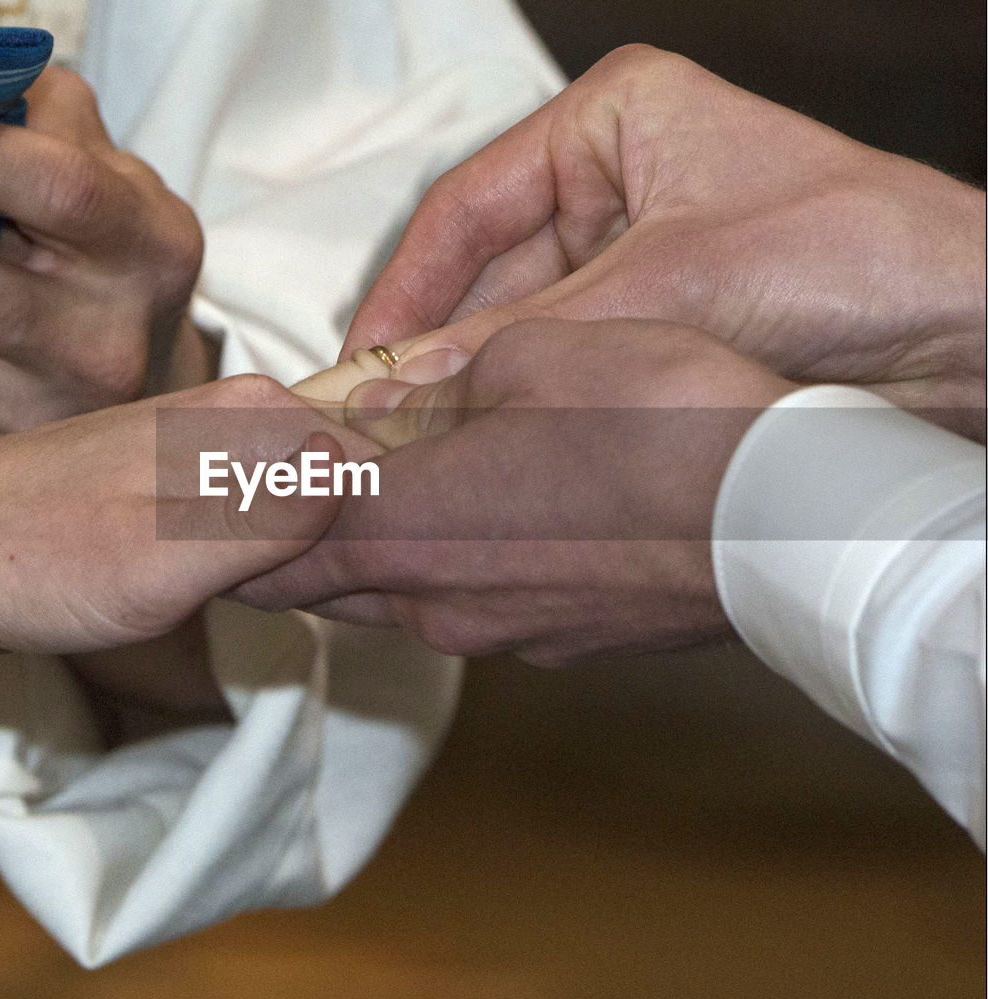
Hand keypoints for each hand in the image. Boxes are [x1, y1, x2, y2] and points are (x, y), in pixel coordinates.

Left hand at [0, 373, 354, 900]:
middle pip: (352, 481)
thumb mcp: (161, 559)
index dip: (393, 535)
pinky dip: (274, 556)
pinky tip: (242, 590)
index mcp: (254, 411)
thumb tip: (360, 483)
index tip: (372, 594)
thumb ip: (268, 521)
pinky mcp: (190, 474)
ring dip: (313, 556)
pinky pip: (266, 510)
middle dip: (355, 547)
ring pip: (311, 501)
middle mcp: (243, 410)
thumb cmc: (33, 557)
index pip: (384, 463)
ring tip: (263, 599)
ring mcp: (216, 440)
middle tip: (302, 605)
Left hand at [242, 318, 793, 666]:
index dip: (229, 517)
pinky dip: (448, 573)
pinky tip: (487, 524)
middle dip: (286, 542)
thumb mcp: (531, 356)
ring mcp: (499, 632)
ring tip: (381, 498)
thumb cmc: (655, 420)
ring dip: (370, 556)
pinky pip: (472, 609)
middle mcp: (434, 599)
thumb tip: (387, 393)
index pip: (266, 543)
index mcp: (401, 525)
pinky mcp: (556, 642)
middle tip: (275, 493)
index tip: (219, 486)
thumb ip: (437, 383)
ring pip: (395, 600)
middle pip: (319, 586)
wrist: (779, 521)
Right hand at [335, 45, 985, 437]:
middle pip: (489, 277)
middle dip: (442, 352)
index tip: (362, 361)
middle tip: (383, 421)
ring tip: (428, 447)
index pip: (468, 207)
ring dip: (486, 390)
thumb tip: (405, 385)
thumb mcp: (662, 287)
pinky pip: (570, 369)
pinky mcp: (660, 330)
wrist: (974, 342)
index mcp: (613, 122)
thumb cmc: (857, 257)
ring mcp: (638, 262)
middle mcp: (618, 188)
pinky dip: (534, 411)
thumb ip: (523, 339)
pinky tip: (497, 451)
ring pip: (525, 332)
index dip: (406, 290)